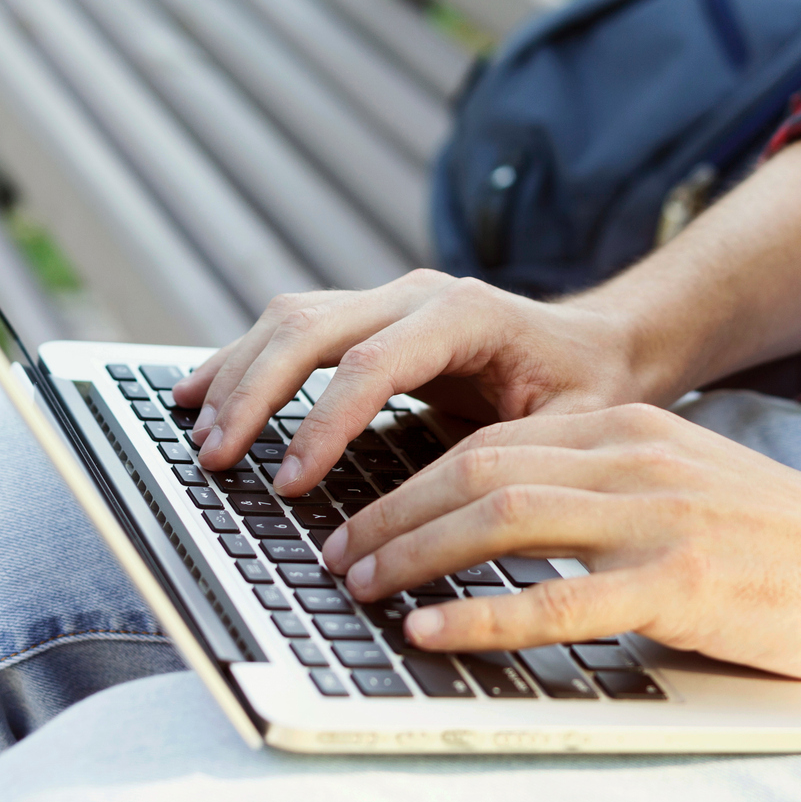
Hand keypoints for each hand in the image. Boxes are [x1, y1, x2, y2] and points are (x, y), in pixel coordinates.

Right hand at [175, 270, 670, 493]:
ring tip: (200, 437)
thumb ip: (506, 455)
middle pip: (312, 327)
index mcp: (467, 314)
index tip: (290, 482)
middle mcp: (418, 295)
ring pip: (290, 320)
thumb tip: (436, 506)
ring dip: (238, 376)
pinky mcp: (369, 318)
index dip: (322, 422)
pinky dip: (241, 360)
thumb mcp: (569, 431)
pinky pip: (292, 329)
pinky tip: (196, 392)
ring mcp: (389, 300)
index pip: (373, 363)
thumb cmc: (592, 391)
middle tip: (219, 459)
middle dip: (256, 394)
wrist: (604, 344)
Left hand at [321, 404, 800, 681]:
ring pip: (499, 517)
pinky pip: (554, 597)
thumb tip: (504, 515)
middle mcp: (632, 458)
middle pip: (476, 469)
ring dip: (413, 552)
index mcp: (629, 430)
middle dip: (390, 512)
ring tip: (361, 586)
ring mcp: (654, 516)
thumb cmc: (781, 544)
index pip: (489, 441)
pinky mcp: (676, 581)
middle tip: (337, 555)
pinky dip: (480, 612)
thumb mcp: (684, 482)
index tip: (359, 518)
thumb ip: (603, 487)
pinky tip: (432, 630)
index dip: (407, 479)